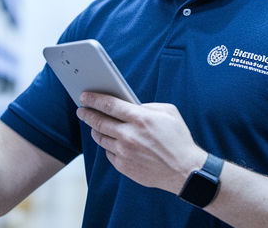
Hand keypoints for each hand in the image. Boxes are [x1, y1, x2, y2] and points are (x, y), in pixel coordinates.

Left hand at [76, 92, 207, 192]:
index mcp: (140, 118)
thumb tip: (129, 105)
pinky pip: (108, 153)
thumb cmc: (178, 139)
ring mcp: (124, 152)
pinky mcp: (124, 166)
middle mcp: (129, 135)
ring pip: (100, 138)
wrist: (185, 171)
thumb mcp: (168, 113)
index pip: (109, 105)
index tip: (84, 97)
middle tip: (82, 110)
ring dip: (95, 130)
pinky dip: (109, 146)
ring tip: (95, 125)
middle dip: (87, 114)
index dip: (93, 99)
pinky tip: (113, 142)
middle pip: (98, 122)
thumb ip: (147, 106)